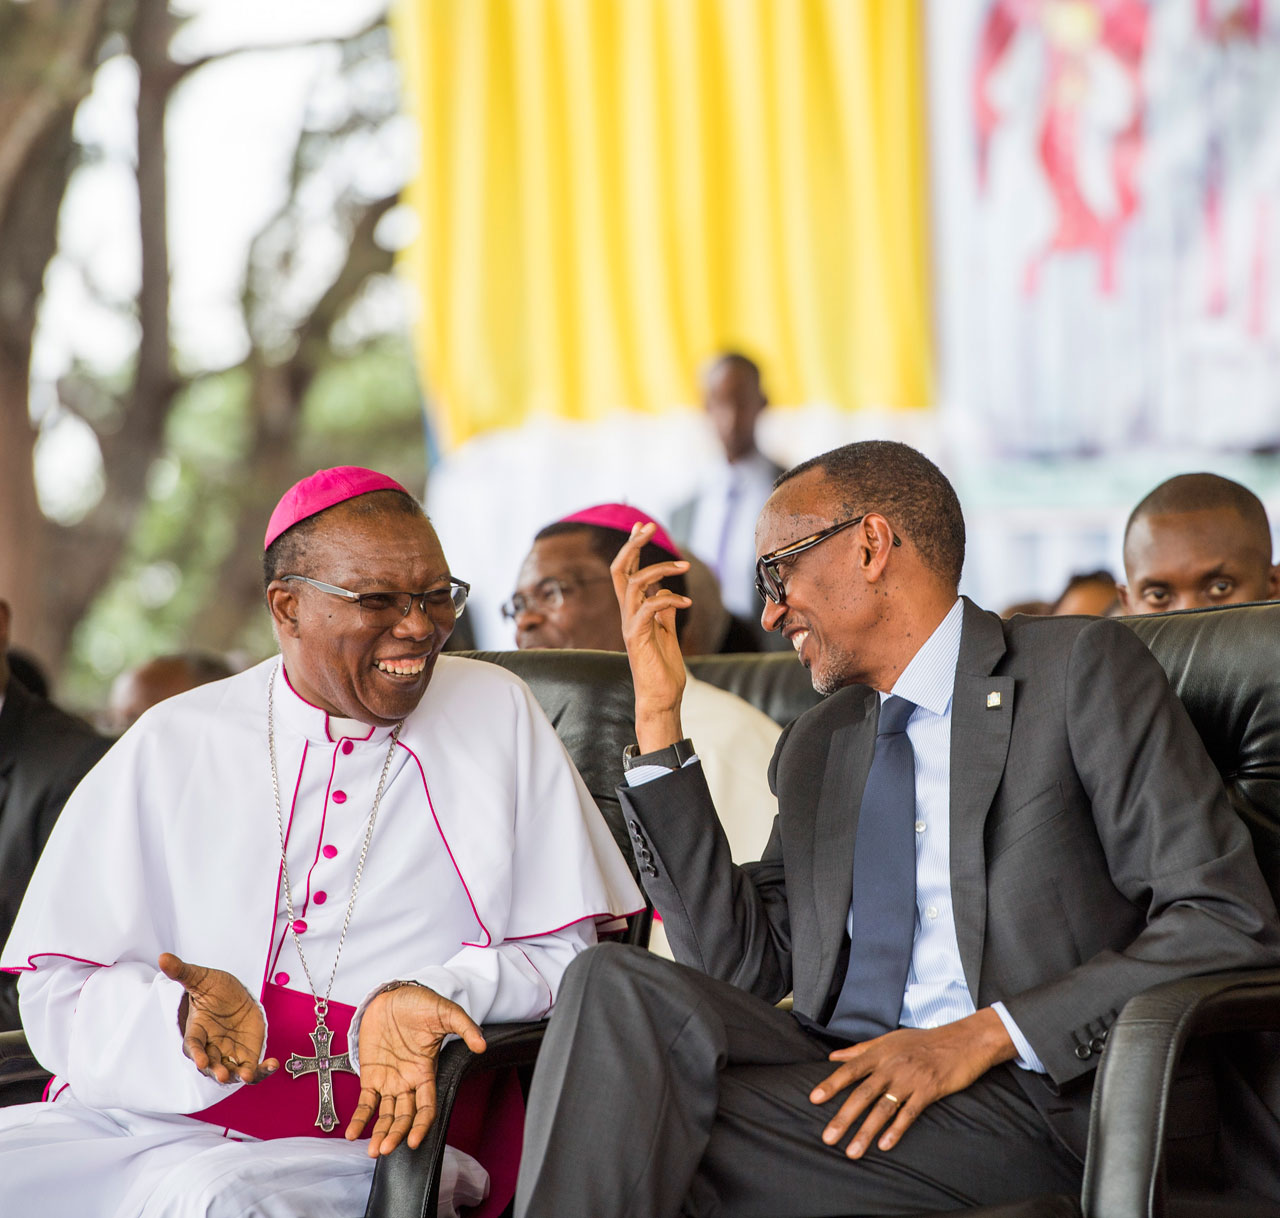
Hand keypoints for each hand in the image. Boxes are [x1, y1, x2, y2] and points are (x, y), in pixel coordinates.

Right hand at [159, 951, 278, 1084]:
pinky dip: (263, 1070)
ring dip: (239, 1075)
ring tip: (247, 1075)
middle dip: (217, 1071)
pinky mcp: (247, 1054)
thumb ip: (183, 972)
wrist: (234, 995)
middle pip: (212, 1064)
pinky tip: (273, 1065)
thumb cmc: (213, 989)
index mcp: (197, 1032)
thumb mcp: (200, 979)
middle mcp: (212, 1047)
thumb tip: (163, 957)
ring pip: (233, 1070)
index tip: (200, 1061)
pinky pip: (254, 1067)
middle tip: (223, 1075)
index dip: (197, 1054)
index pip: (194, 1046)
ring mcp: (230, 1053)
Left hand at [346, 983, 486, 1157]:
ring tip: (373, 1150)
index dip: (421, 1125)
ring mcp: (388, 1080)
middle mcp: (407, 1081)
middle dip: (395, 1134)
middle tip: (385, 1149)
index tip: (414, 1140)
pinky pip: (365, 1102)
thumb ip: (465, 1027)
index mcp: (425, 1071)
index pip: (426, 1106)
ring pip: (385, 1115)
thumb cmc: (421, 1003)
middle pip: (404, 1116)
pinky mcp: (371, 1074)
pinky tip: (353, 1133)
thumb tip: (481, 1044)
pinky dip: (359, 1118)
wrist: (394, 994)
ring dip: (379, 1133)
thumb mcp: (446, 1012)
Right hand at [609, 522, 692, 751]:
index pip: (626, 571)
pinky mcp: (637, 638)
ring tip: (684, 566)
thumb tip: (667, 593)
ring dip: (659, 569)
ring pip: (632, 584)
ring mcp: (630, 625)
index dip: (632, 547)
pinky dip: (668, 600)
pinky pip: (648, 608)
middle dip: (632, 545)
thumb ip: (664, 611)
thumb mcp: (666, 632)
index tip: (642, 526)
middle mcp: (627, 614)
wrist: (661, 698)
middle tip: (648, 527)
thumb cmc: (663, 669)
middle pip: (619, 570)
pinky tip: (687, 604)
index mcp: (633, 610)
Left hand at [808, 1008, 1015, 1157]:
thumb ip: (860, 1049)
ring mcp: (910, 1079)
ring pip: (883, 1108)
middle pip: (863, 1093)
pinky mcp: (928, 1091)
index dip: (831, 1084)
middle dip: (844, 1117)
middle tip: (828, 1138)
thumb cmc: (924, 1041)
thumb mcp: (890, 1039)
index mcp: (880, 1052)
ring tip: (852, 1151)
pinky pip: (909, 1114)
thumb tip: (833, 1056)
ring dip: (866, 1131)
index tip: (814, 1099)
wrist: (962, 1041)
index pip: (850, 1069)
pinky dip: (896, 1130)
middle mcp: (892, 1066)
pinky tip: (884, 1145)